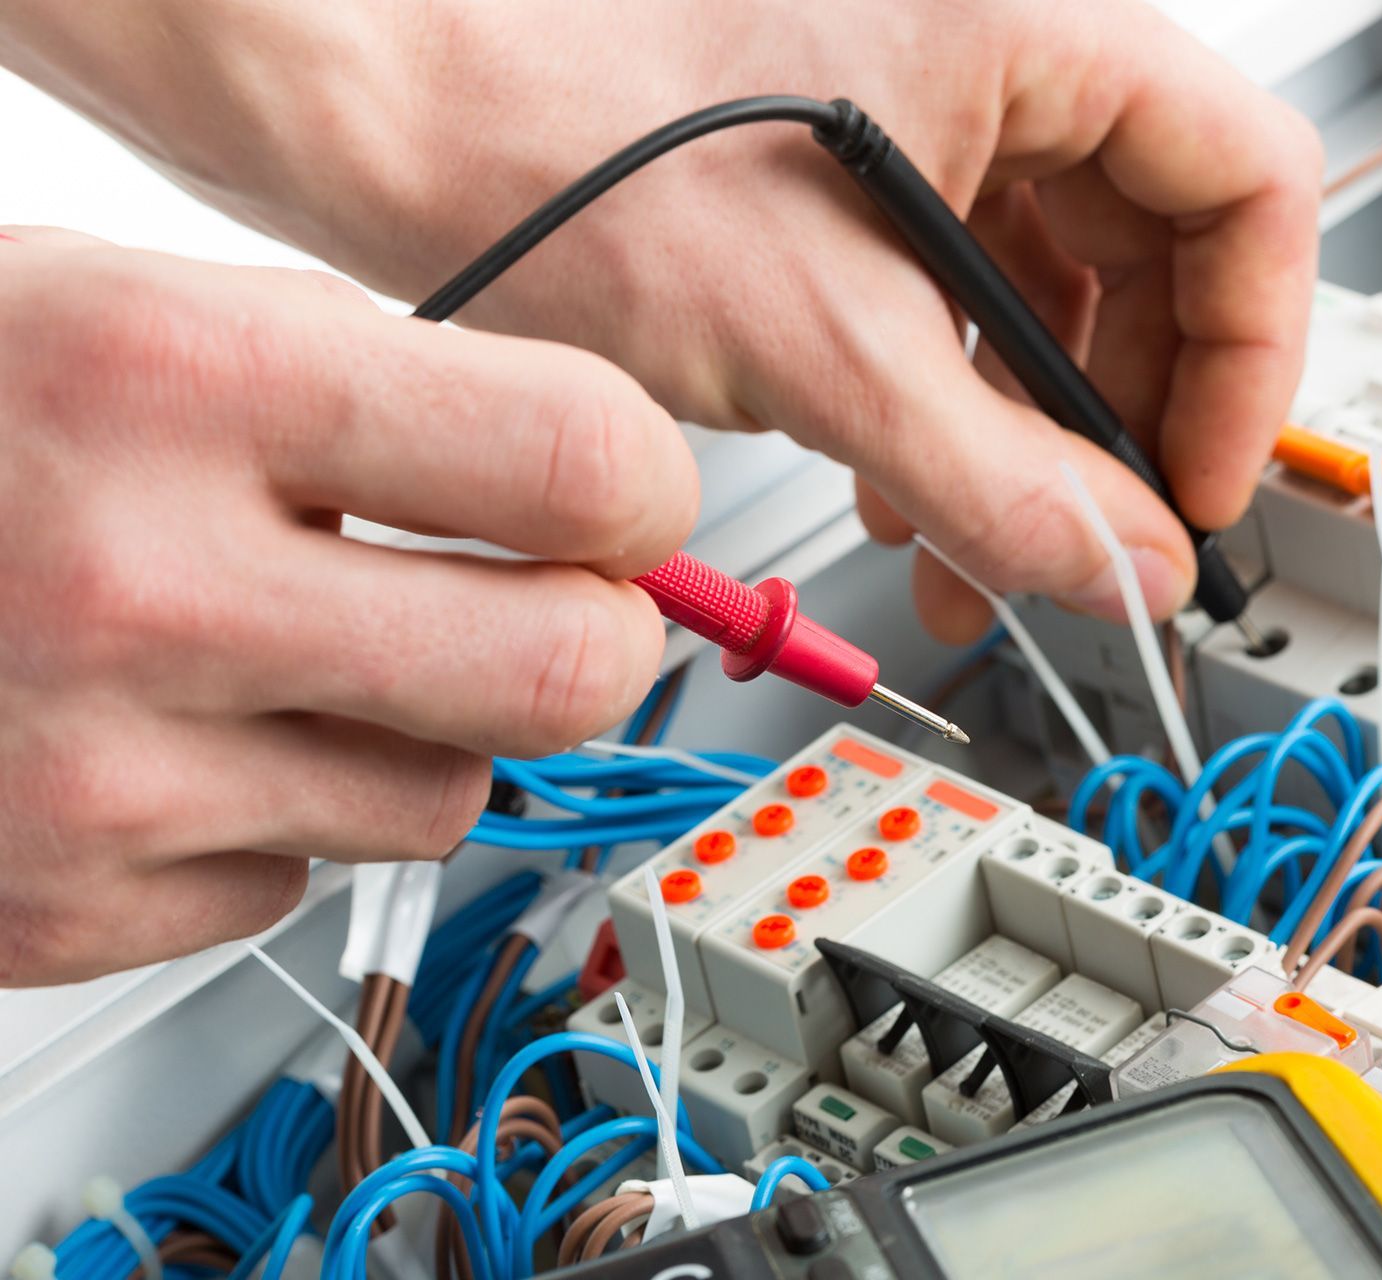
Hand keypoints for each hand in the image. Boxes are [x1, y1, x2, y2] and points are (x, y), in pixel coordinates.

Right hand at [0, 230, 695, 982]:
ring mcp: (97, 776)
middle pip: (563, 673)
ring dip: (415, 731)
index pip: (575, 464)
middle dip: (588, 640)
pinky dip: (266, 813)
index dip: (644, 491)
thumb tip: (594, 487)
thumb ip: (380, 394)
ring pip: (444, 799)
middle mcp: (141, 591)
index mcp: (181, 385)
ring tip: (285, 654)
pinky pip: (290, 878)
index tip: (631, 505)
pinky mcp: (60, 905)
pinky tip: (161, 734)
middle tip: (546, 607)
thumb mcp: (140, 310)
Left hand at [48, 0, 1318, 640]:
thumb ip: (1003, 480)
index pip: (1246, 185)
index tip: (1197, 485)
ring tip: (974, 549)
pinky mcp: (853, 176)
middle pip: (1157, 253)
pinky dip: (949, 405)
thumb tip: (1125, 570)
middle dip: (1121, 425)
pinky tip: (902, 488)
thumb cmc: (560, 136)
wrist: (389, 116)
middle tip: (1094, 546)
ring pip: (1049, 294)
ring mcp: (922, 115)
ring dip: (1025, 439)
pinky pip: (956, 301)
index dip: (1248, 354)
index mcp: (1029, 28)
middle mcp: (992, 55)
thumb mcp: (824, 345)